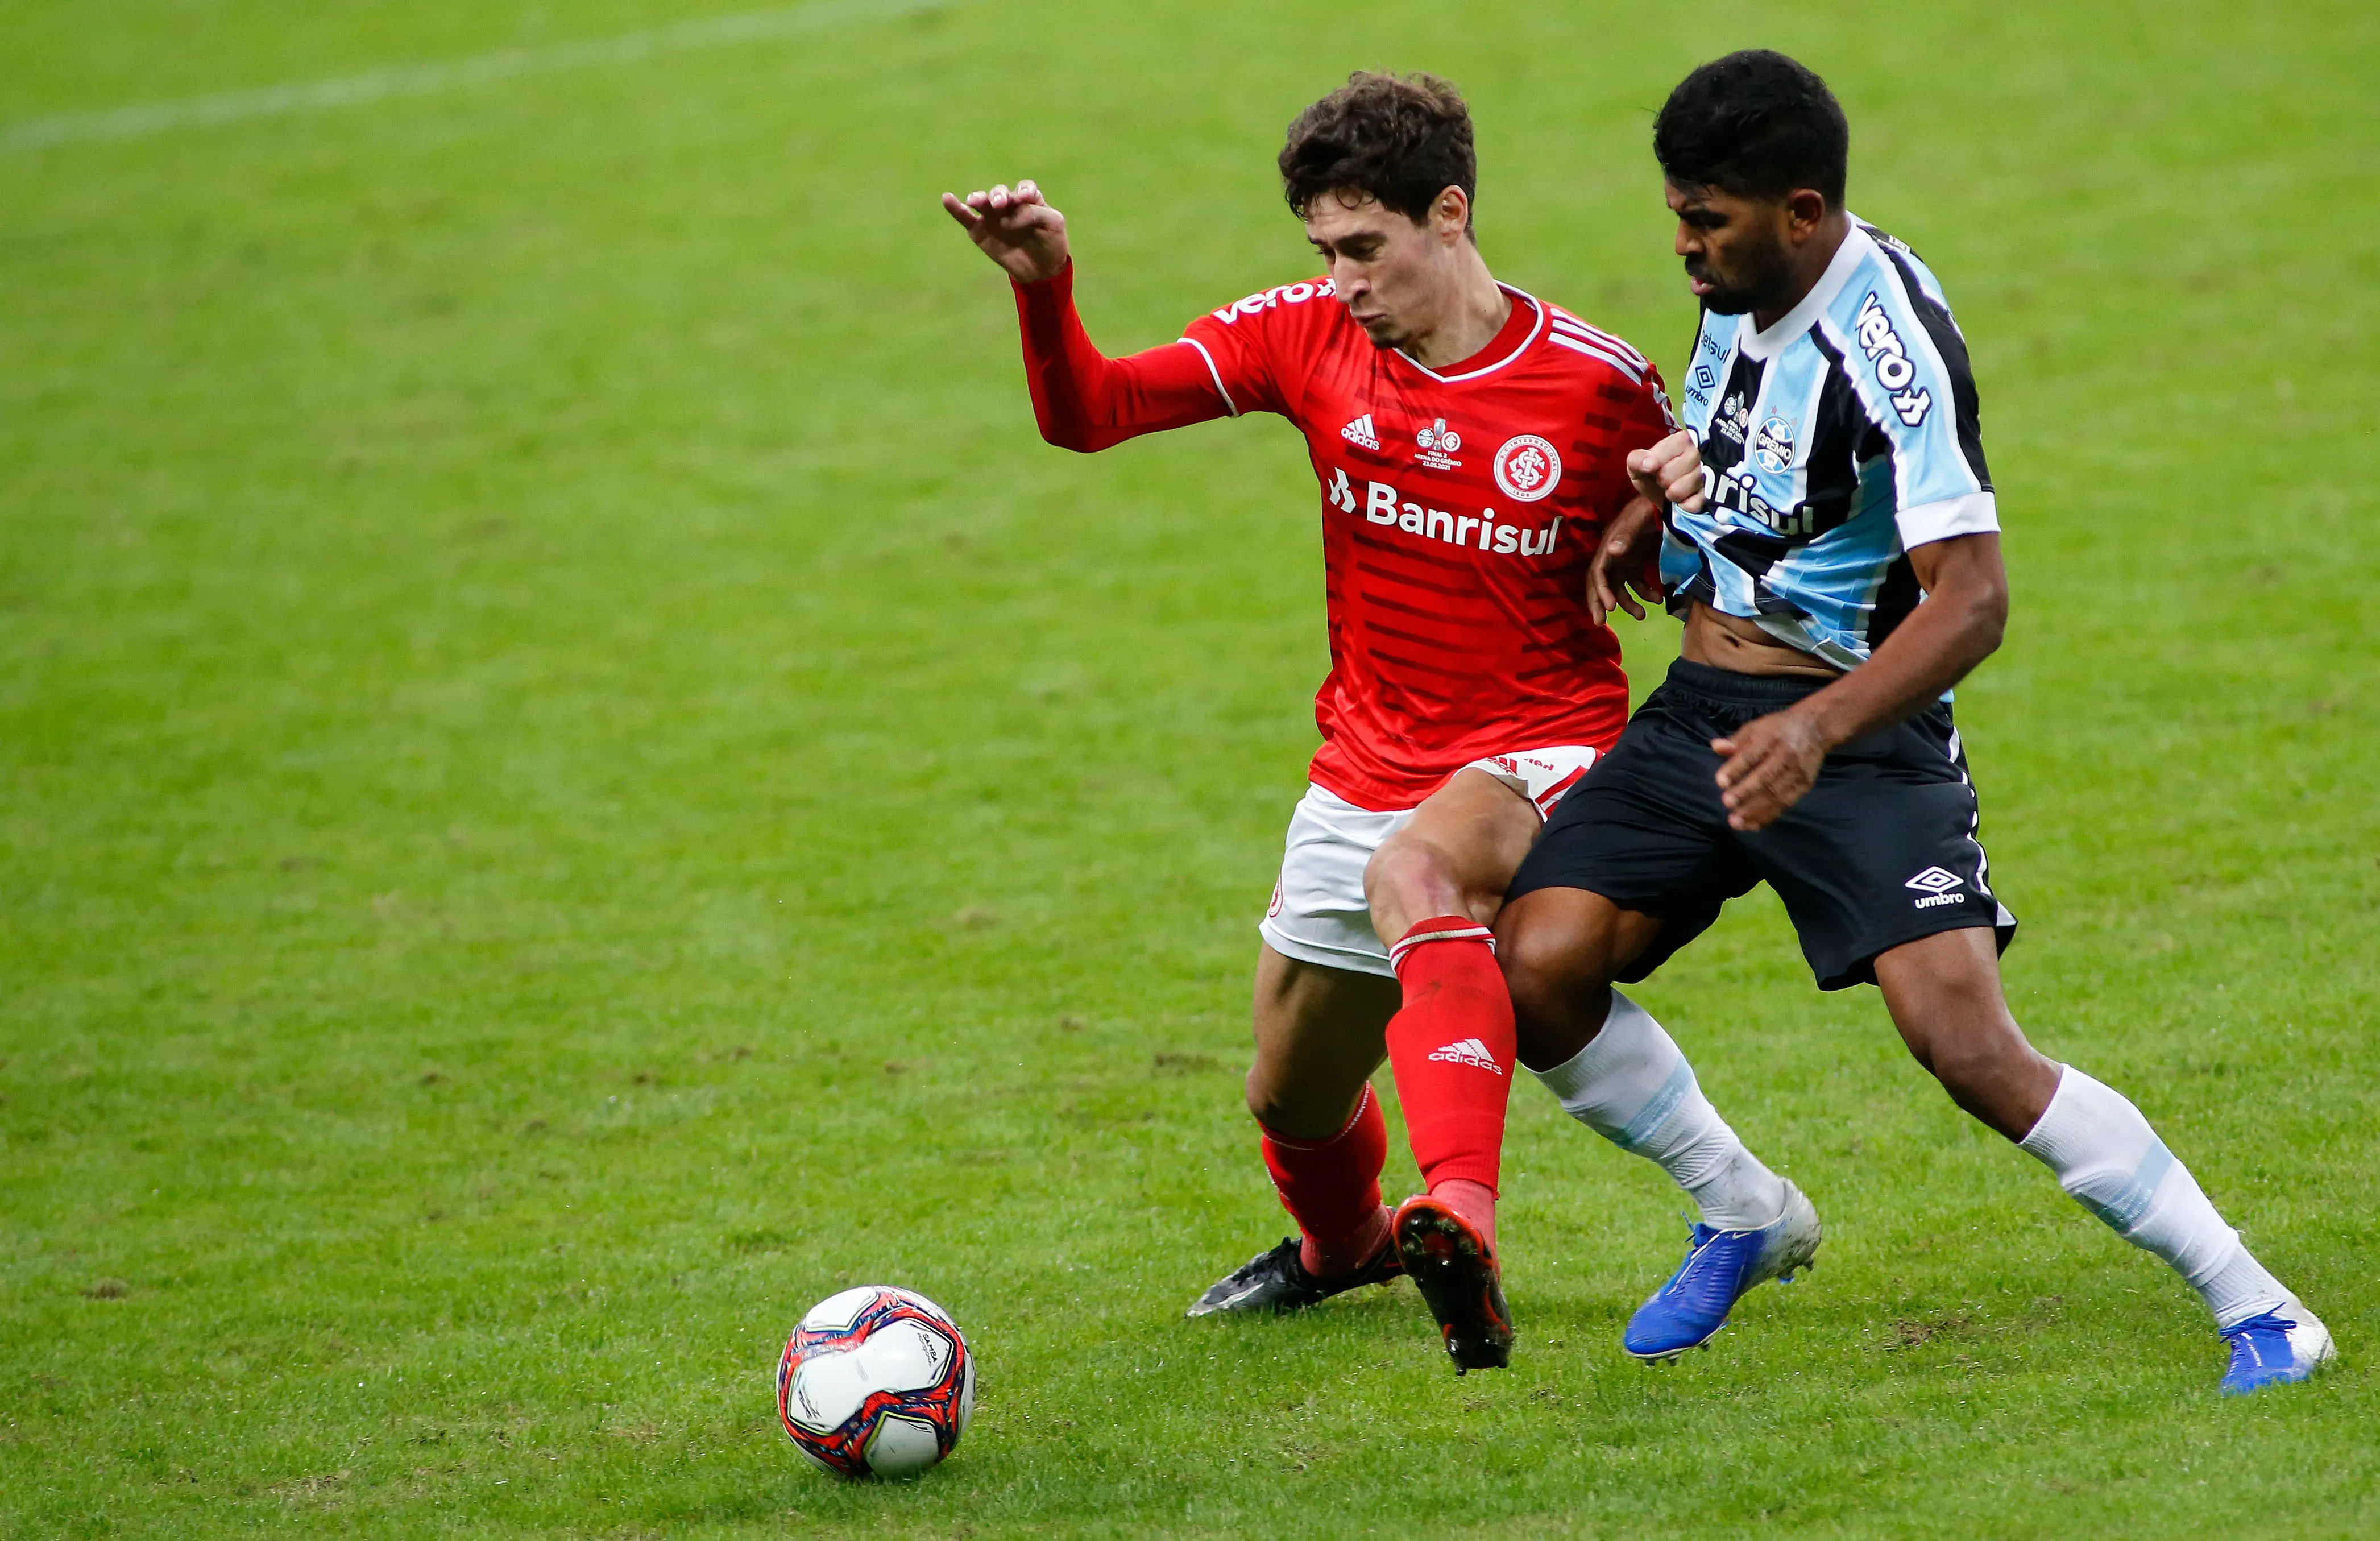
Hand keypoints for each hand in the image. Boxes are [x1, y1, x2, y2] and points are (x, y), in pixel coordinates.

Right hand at [940, 179, 1070, 283]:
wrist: (1042, 271)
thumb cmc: (1051, 242)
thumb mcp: (1054, 224)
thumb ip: (1035, 213)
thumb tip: (1010, 216)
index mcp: (1029, 199)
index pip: (1024, 188)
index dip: (1024, 191)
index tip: (1025, 198)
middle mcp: (1009, 204)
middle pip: (1000, 193)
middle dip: (999, 196)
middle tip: (1000, 204)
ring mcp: (993, 217)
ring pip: (982, 202)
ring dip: (979, 198)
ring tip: (975, 201)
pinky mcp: (979, 231)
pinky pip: (965, 217)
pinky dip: (956, 208)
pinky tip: (947, 198)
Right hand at [1588, 494, 1666, 624]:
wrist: (1665, 501)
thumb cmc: (1649, 507)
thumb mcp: (1639, 518)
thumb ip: (1625, 534)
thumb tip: (1612, 552)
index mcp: (1609, 545)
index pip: (1598, 572)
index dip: (1600, 590)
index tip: (1609, 608)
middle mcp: (1613, 556)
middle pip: (1601, 583)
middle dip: (1601, 603)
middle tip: (1601, 623)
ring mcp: (1624, 561)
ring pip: (1619, 587)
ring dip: (1627, 603)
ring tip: (1642, 615)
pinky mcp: (1635, 563)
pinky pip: (1636, 583)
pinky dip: (1645, 593)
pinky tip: (1658, 599)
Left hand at [1626, 429, 1706, 512]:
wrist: (1667, 495)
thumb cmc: (1653, 475)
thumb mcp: (1638, 466)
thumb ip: (1637, 459)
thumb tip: (1648, 464)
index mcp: (1681, 439)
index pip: (1661, 456)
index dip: (1652, 467)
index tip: (1652, 468)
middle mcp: (1700, 451)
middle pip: (1669, 474)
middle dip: (1663, 482)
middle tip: (1665, 480)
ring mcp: (1710, 472)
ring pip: (1682, 489)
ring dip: (1673, 494)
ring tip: (1675, 489)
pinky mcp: (1713, 493)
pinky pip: (1693, 504)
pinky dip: (1684, 505)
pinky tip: (1686, 498)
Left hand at [1711, 706, 1831, 830]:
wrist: (1815, 729)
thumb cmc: (1778, 729)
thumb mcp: (1755, 728)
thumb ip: (1736, 741)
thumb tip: (1716, 747)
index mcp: (1771, 738)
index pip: (1751, 755)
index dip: (1736, 769)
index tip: (1720, 782)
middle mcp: (1786, 756)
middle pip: (1765, 777)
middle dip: (1745, 792)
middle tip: (1727, 804)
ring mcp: (1797, 773)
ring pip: (1776, 794)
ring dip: (1755, 810)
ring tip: (1736, 822)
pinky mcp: (1804, 786)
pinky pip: (1786, 804)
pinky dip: (1768, 816)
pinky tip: (1752, 825)